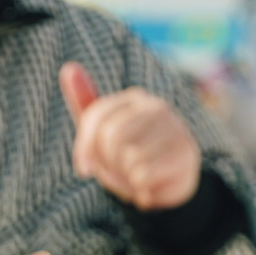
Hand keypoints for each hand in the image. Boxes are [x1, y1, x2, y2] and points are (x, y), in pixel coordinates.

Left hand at [62, 62, 201, 209]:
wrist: (162, 187)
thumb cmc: (125, 156)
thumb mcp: (100, 131)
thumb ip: (85, 102)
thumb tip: (69, 67)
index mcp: (134, 99)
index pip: (95, 117)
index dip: (84, 148)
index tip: (84, 166)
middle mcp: (158, 107)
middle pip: (112, 136)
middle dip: (107, 162)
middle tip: (118, 169)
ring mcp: (176, 128)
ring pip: (129, 156)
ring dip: (124, 175)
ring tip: (134, 174)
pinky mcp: (186, 154)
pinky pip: (144, 174)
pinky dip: (139, 185)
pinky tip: (148, 183)